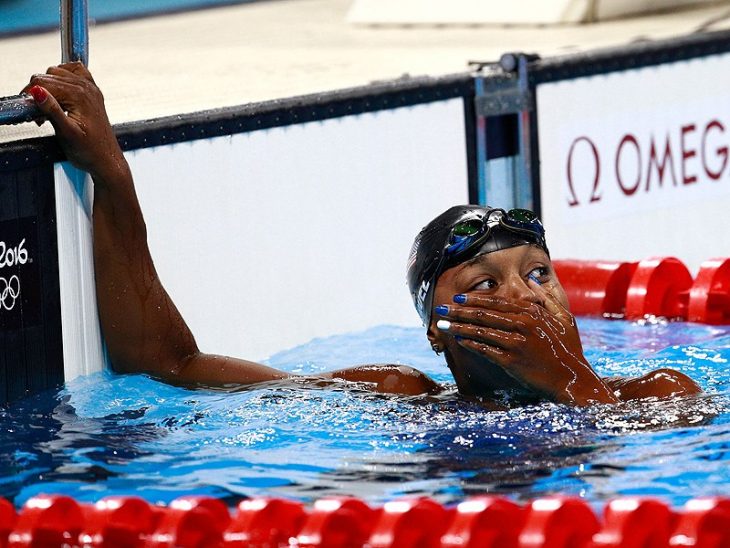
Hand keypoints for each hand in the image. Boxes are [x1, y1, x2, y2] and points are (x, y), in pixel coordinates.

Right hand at [22, 63, 123, 179]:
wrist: (106, 161)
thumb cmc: (90, 151)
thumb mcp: (66, 133)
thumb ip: (51, 110)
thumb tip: (37, 91)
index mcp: (80, 95)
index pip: (43, 82)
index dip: (30, 95)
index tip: (29, 110)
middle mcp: (87, 87)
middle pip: (48, 75)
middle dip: (38, 92)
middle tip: (40, 115)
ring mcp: (91, 88)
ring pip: (58, 72)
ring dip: (48, 87)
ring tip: (49, 109)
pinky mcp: (92, 93)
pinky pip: (74, 72)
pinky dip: (62, 77)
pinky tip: (60, 92)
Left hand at [437, 282, 617, 404]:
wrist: (573, 380)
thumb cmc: (569, 350)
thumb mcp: (564, 318)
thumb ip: (546, 298)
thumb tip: (532, 281)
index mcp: (533, 312)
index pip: (497, 301)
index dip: (475, 298)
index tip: (459, 296)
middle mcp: (523, 324)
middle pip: (483, 313)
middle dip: (459, 310)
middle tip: (442, 308)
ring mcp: (516, 342)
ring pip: (480, 330)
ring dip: (459, 326)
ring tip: (442, 324)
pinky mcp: (512, 361)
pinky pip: (485, 349)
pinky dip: (470, 344)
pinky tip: (458, 340)